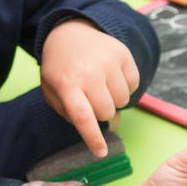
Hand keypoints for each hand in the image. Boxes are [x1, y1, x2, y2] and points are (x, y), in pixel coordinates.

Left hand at [41, 19, 139, 156]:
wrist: (70, 33)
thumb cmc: (60, 68)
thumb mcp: (51, 91)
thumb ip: (68, 113)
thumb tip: (96, 128)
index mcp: (67, 84)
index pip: (83, 117)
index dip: (94, 138)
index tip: (101, 153)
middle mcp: (89, 72)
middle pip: (107, 112)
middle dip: (101, 112)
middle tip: (92, 99)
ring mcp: (108, 61)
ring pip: (123, 101)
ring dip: (114, 100)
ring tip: (101, 86)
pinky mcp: (123, 54)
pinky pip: (134, 85)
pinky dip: (125, 86)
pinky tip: (111, 76)